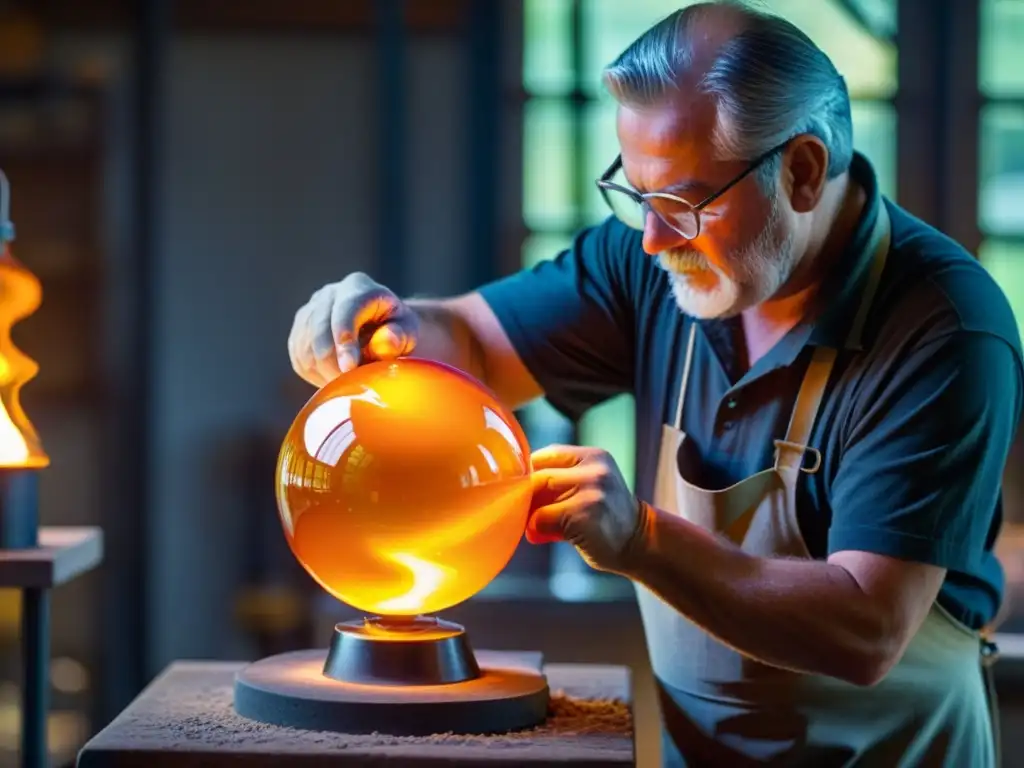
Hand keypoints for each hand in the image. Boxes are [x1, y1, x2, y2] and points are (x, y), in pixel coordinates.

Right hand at [288, 272, 418, 386]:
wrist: (379, 327)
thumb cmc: (397, 328)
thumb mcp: (407, 330)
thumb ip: (399, 335)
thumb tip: (386, 344)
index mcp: (356, 287)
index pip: (344, 312)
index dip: (345, 341)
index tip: (350, 368)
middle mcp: (328, 294)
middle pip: (319, 331)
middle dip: (333, 363)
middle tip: (350, 386)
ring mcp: (309, 311)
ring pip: (305, 347)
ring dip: (324, 372)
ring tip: (348, 383)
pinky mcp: (299, 332)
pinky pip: (299, 359)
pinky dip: (315, 375)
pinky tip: (335, 378)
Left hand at [526, 445, 648, 574]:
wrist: (641, 543)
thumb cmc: (607, 517)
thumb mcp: (590, 486)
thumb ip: (558, 481)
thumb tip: (514, 492)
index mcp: (594, 456)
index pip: (546, 455)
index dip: (532, 475)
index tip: (531, 494)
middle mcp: (594, 468)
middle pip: (538, 475)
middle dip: (528, 496)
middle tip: (530, 513)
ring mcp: (591, 490)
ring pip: (537, 495)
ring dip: (533, 514)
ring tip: (543, 526)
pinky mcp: (584, 513)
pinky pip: (542, 518)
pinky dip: (538, 530)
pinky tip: (550, 536)